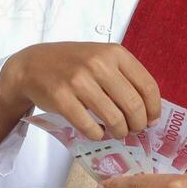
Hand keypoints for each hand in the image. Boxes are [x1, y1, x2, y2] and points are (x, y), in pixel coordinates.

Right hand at [0, 42, 160, 141]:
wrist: (33, 65)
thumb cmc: (73, 64)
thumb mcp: (102, 59)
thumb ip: (125, 78)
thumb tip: (149, 113)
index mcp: (114, 53)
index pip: (147, 86)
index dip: (153, 109)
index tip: (151, 120)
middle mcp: (98, 64)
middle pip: (133, 105)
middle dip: (137, 125)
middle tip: (133, 130)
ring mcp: (79, 80)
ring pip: (114, 119)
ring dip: (119, 132)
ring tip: (116, 132)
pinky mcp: (62, 98)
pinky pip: (90, 127)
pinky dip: (97, 135)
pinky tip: (97, 132)